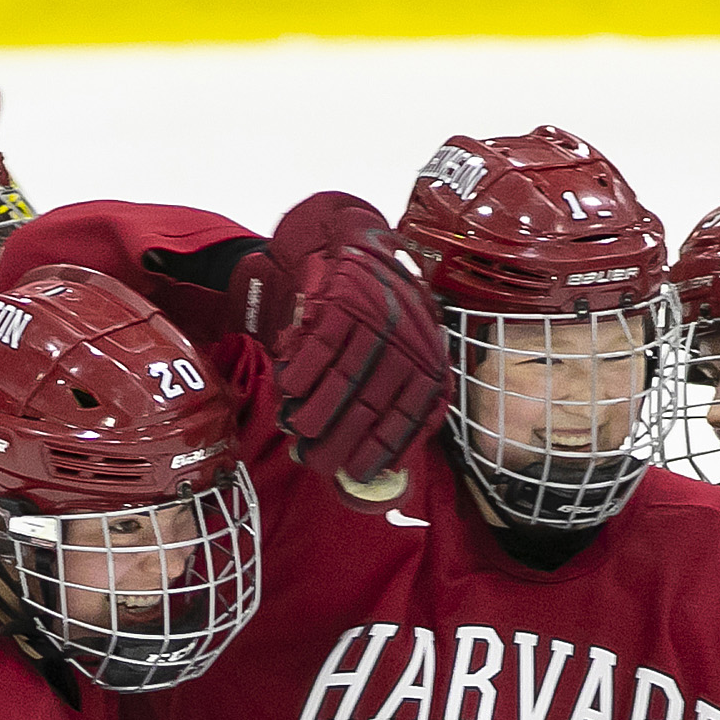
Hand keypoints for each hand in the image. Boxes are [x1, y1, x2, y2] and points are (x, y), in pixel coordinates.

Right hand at [228, 193, 450, 508]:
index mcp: (429, 362)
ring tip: (298, 430)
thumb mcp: (405, 356)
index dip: (376, 452)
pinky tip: (290, 391)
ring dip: (315, 413)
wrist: (361, 245)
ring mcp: (377, 320)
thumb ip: (397, 403)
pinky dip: (301, 375)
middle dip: (337, 441)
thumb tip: (384, 467)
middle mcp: (409, 342)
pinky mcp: (345, 299)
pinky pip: (319, 349)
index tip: (353, 474)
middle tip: (314, 461)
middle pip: (368, 405)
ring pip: (341, 381)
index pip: (404, 419)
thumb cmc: (379, 318)